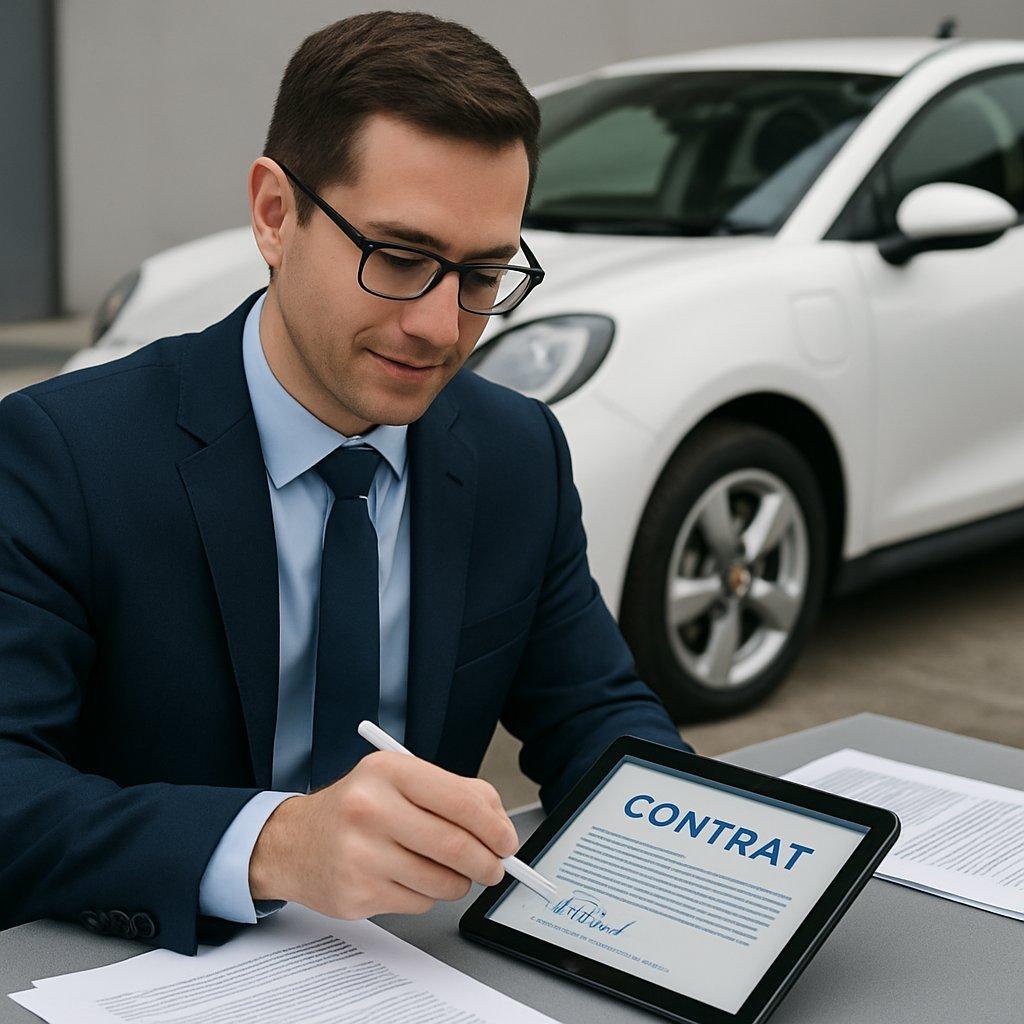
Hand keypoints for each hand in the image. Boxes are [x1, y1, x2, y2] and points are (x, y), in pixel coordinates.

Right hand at [248, 751, 519, 918]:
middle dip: (488, 863)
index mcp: (389, 772)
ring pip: (442, 882)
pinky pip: (419, 904)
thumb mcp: (401, 780)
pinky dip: (426, 896)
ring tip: (443, 869)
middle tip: (495, 867)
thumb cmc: (358, 808)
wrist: (293, 842)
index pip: (462, 801)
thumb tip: (501, 826)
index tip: (507, 841)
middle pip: (456, 846)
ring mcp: (360, 855)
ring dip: (457, 882)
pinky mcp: (356, 895)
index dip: (496, 827)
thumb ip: (455, 794)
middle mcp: (371, 809)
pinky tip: (405, 878)